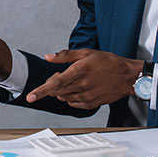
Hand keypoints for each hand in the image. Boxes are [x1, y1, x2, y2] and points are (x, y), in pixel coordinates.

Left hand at [26, 49, 141, 108]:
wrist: (127, 76)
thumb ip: (65, 56)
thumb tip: (48, 57)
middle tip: (60, 76)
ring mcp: (87, 96)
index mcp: (79, 71)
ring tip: (73, 80)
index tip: (30, 97)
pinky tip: (78, 88)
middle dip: (52, 85)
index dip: (41, 91)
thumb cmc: (108, 62)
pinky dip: (70, 97)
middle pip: (57, 91)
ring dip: (62, 91)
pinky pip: (73, 104)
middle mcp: (82, 86)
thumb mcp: (86, 53)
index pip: (55, 83)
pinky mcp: (91, 104)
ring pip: (64, 98)